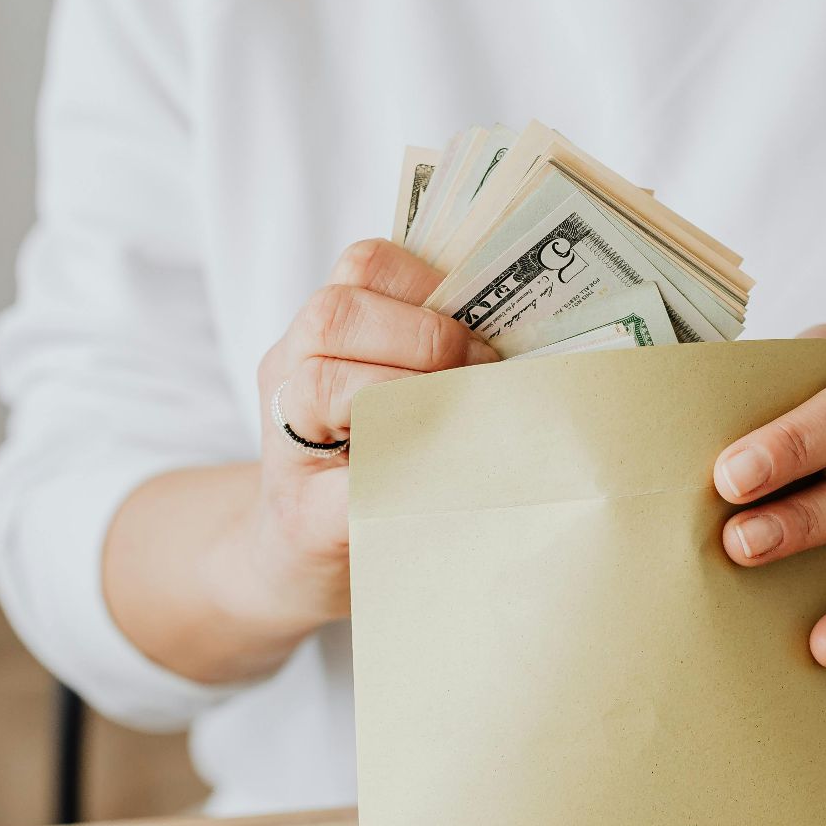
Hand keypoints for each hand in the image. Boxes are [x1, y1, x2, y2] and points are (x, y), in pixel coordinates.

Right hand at [243, 239, 497, 627]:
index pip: (364, 265)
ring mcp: (286, 444)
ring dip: (406, 393)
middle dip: (424, 337)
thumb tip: (539, 338)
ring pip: (321, 383)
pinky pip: (349, 481)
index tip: (482, 325)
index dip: (430, 282)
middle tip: (479, 371)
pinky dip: (403, 473)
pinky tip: (443, 477)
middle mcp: (288, 373)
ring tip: (456, 418)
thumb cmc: (370, 466)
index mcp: (320, 333)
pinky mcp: (303, 516)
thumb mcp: (392, 393)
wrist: (300, 560)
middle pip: (335, 314)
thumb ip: (437, 356)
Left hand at [714, 325, 825, 667]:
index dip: (776, 400)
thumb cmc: (814, 452)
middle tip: (728, 483)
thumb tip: (647, 449)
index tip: (723, 447)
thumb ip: (736, 417)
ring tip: (746, 548)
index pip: (825, 360)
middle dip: (793, 448)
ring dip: (811, 520)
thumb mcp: (786, 416)